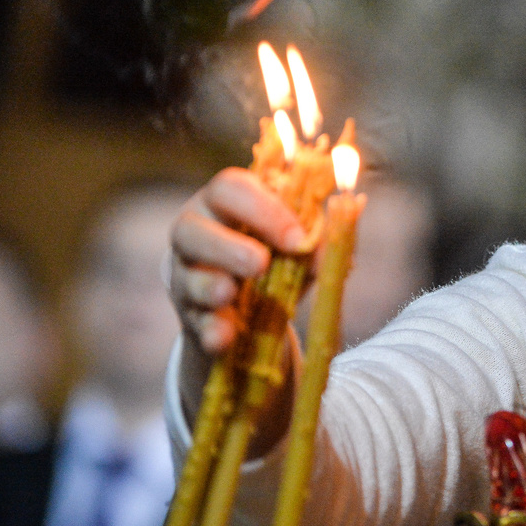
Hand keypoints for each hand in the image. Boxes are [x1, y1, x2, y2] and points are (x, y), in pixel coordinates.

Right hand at [169, 167, 308, 356]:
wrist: (249, 308)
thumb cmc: (275, 259)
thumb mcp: (298, 245)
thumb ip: (318, 238)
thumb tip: (341, 240)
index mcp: (225, 203)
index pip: (231, 188)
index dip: (262, 209)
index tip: (297, 239)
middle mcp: (196, 233)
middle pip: (190, 228)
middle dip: (226, 246)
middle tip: (260, 264)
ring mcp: (186, 276)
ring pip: (184, 276)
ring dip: (209, 285)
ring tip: (231, 293)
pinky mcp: (190, 315)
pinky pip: (194, 321)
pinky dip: (210, 330)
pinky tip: (223, 338)